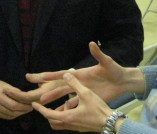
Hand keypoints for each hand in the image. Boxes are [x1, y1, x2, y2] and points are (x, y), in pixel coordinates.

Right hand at [0, 76, 32, 119]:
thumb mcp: (5, 85)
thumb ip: (15, 92)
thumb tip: (26, 97)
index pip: (13, 105)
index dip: (23, 106)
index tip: (31, 104)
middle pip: (12, 111)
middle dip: (23, 110)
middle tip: (31, 107)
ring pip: (10, 115)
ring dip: (19, 113)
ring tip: (26, 109)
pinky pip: (6, 116)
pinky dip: (14, 115)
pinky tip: (18, 111)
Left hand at [4, 77, 66, 104]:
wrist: (75, 84)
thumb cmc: (62, 78)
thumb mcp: (49, 75)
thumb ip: (37, 77)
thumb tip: (26, 76)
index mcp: (43, 93)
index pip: (25, 97)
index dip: (15, 94)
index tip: (6, 89)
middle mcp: (43, 99)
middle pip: (25, 101)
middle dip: (14, 97)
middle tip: (3, 91)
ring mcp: (44, 100)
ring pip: (28, 102)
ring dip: (18, 99)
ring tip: (8, 94)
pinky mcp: (45, 99)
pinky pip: (32, 101)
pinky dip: (24, 100)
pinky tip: (18, 97)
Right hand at [27, 42, 141, 103]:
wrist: (123, 81)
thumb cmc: (115, 70)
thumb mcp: (107, 62)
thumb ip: (99, 54)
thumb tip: (92, 43)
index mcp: (81, 73)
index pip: (62, 74)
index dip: (51, 75)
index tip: (39, 77)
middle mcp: (78, 81)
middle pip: (59, 85)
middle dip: (46, 87)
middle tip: (33, 91)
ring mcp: (82, 91)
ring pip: (64, 95)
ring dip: (54, 98)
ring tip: (43, 103)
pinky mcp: (88, 98)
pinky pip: (74, 104)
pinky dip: (66, 108)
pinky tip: (59, 112)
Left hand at [32, 72, 112, 131]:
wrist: (111, 123)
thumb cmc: (98, 108)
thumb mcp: (86, 93)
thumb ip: (75, 83)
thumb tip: (66, 73)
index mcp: (67, 116)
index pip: (48, 114)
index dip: (40, 108)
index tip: (33, 104)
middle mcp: (69, 123)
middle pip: (52, 121)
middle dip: (46, 113)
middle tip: (41, 106)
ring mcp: (75, 127)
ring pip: (60, 124)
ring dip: (55, 117)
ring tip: (55, 108)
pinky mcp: (81, 128)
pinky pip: (68, 124)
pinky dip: (64, 118)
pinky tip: (70, 109)